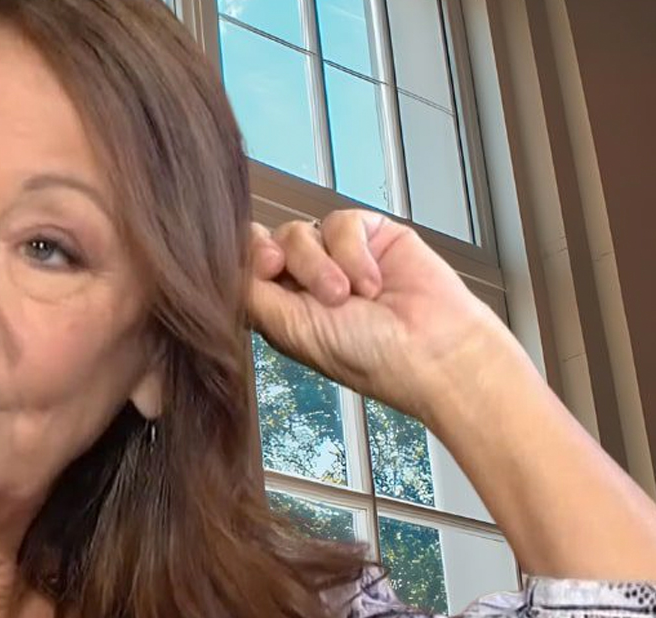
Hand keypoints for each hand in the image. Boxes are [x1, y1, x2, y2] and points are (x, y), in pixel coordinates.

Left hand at [247, 210, 523, 425]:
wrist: (432, 352)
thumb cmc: (368, 356)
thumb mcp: (291, 329)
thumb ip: (252, 294)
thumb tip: (224, 262)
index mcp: (282, 305)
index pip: (247, 267)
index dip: (248, 259)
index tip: (266, 268)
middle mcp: (306, 279)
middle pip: (270, 242)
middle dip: (287, 261)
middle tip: (312, 288)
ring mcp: (338, 255)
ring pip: (301, 231)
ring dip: (323, 265)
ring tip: (349, 297)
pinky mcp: (372, 235)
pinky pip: (342, 222)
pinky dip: (354, 253)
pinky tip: (372, 282)